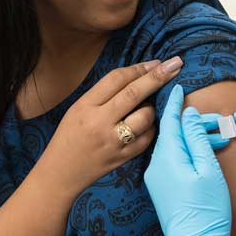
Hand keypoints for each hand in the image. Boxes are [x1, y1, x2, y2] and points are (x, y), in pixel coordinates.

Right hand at [37, 57, 182, 193]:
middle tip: (175, 64)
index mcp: (85, 106)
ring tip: (147, 107)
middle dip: (158, 77)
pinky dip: (151, 128)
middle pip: (134, 93)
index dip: (139, 68)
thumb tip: (138, 77)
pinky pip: (147, 138)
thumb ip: (103, 95)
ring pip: (145, 117)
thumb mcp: (78, 109)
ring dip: (152, 108)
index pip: (116, 79)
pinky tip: (146, 125)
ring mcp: (113, 142)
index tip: (156, 62)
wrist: (60, 173)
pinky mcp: (122, 158)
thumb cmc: (69, 137)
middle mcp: (99, 122)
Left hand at [145, 85, 235, 235]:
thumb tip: (187, 115)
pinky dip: (185, 151)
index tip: (177, 82)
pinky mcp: (161, 189)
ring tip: (215, 135)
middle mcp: (155, 165)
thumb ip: (196, 139)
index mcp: (166, 157)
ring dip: (190, 137)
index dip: (175, 101)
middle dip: (188, 119)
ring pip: (172, 146)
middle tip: (210, 115)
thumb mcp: (207, 170)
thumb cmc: (207, 211)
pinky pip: (171, 161)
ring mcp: (156, 179)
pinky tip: (200, 152)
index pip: (169, 120)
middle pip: (170, 132)